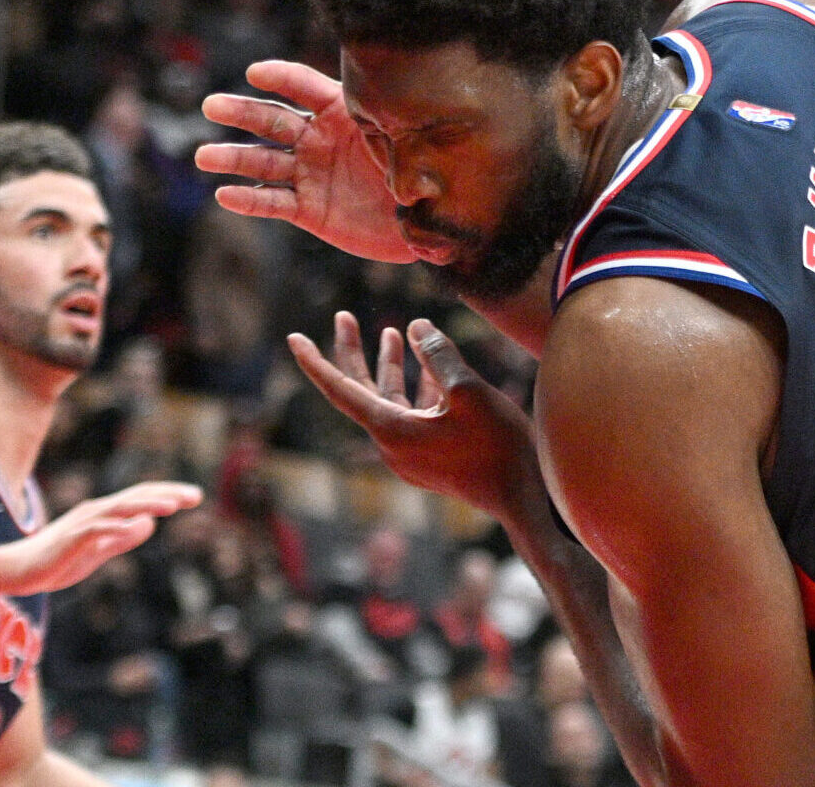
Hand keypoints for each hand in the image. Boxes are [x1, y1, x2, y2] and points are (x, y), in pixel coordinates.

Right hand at [3, 481, 203, 595]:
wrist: (16, 572)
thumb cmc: (56, 562)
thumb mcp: (98, 552)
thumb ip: (122, 539)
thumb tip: (149, 524)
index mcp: (104, 514)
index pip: (142, 498)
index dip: (168, 495)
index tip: (195, 497)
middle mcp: (96, 512)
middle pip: (137, 496)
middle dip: (167, 494)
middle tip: (197, 496)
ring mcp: (82, 524)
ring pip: (120, 508)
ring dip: (147, 504)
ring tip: (173, 506)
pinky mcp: (70, 539)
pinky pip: (96, 530)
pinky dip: (116, 527)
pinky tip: (136, 525)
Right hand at [197, 60, 415, 263]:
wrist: (431, 222)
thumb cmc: (425, 170)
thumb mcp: (408, 136)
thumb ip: (383, 116)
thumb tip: (377, 83)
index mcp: (343, 113)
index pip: (306, 88)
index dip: (281, 78)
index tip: (254, 72)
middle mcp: (319, 139)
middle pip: (274, 121)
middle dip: (242, 112)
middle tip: (212, 105)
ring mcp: (310, 174)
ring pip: (264, 162)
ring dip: (233, 158)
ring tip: (205, 156)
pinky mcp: (308, 209)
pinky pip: (273, 202)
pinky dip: (249, 199)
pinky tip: (225, 194)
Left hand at [292, 312, 537, 520]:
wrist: (521, 497)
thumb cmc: (496, 445)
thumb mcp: (468, 390)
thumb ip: (437, 355)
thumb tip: (416, 326)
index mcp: (390, 430)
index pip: (340, 389)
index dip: (315, 361)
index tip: (293, 338)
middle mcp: (391, 444)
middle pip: (361, 390)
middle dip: (354, 352)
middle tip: (342, 317)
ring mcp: (410, 453)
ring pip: (389, 401)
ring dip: (391, 367)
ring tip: (393, 332)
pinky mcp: (430, 456)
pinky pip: (411, 414)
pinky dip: (415, 388)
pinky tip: (429, 370)